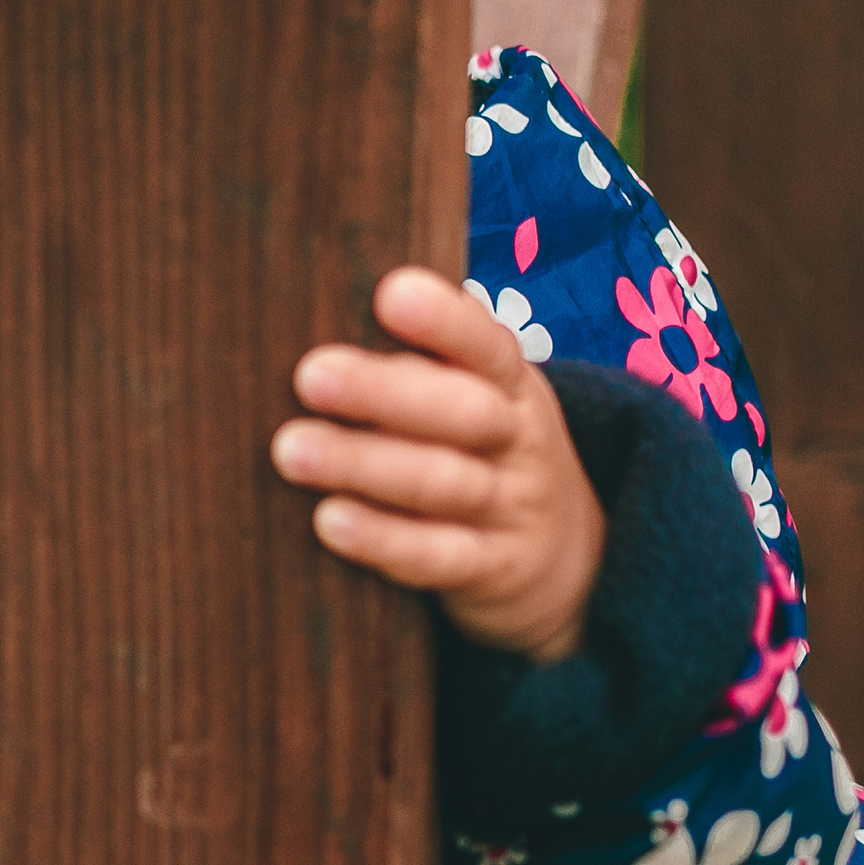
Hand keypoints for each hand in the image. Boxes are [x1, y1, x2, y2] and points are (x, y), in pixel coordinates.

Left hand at [271, 267, 603, 664]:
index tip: (390, 293)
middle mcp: (519, 442)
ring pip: (444, 484)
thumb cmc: (479, 456)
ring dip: (365, 465)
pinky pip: (440, 556)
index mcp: (510, 386)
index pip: (486, 345)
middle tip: (309, 374)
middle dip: (385, 393)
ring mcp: (512, 509)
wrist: (572, 561)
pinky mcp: (495, 570)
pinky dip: (385, 540)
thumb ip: (414, 370)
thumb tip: (300, 324)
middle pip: (463, 413)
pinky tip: (329, 522)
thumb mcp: (473, 403)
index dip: (445, 321)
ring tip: (291, 450)